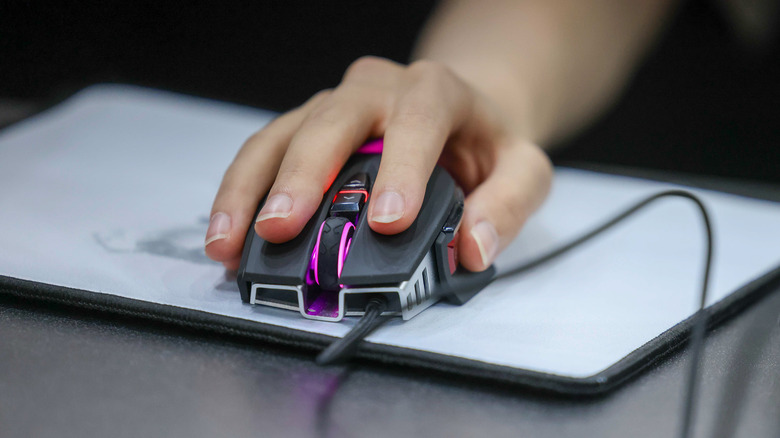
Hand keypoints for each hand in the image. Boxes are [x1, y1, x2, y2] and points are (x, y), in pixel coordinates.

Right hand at [205, 56, 551, 271]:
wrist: (460, 118)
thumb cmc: (485, 145)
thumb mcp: (522, 169)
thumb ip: (509, 205)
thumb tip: (472, 248)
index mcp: (436, 91)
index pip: (418, 120)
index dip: (401, 169)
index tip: (386, 222)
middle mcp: (377, 89)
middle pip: (331, 119)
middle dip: (303, 176)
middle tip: (282, 227)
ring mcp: (333, 105)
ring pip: (282, 134)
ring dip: (250, 188)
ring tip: (228, 241)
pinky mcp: (306, 126)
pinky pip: (265, 151)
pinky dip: (241, 192)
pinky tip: (226, 233)